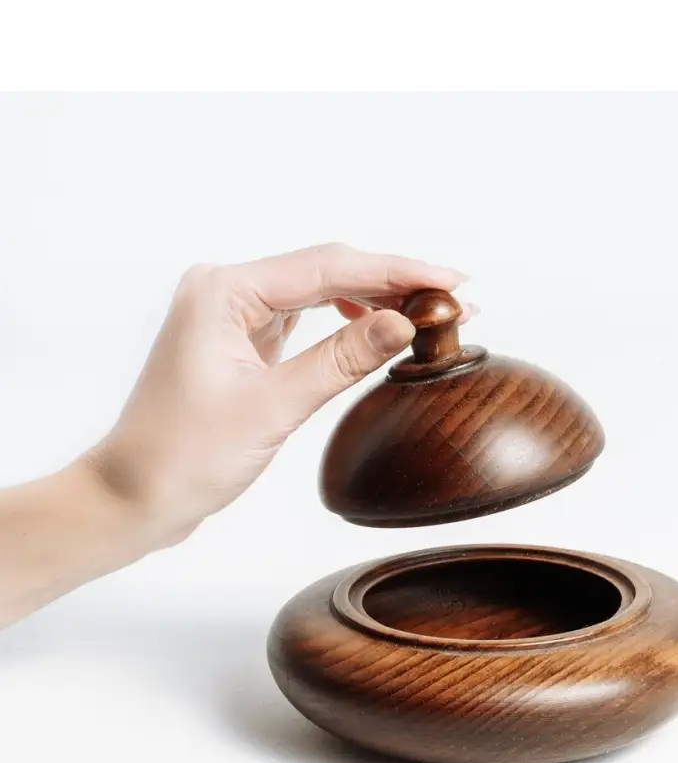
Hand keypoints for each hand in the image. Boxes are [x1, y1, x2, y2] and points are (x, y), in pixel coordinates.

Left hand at [87, 243, 472, 545]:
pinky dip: (346, 323)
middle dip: (394, 284)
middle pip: (327, 270)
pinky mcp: (240, 340)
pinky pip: (305, 318)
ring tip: (430, 317)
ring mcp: (231, 313)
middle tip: (458, 302)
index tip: (452, 282)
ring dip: (374, 302)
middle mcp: (225, 289)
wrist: (134, 497)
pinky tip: (379, 330)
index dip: (398, 272)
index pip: (329, 266)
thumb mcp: (272, 409)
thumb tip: (404, 323)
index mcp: (223, 290)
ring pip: (320, 292)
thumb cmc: (183, 457)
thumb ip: (340, 360)